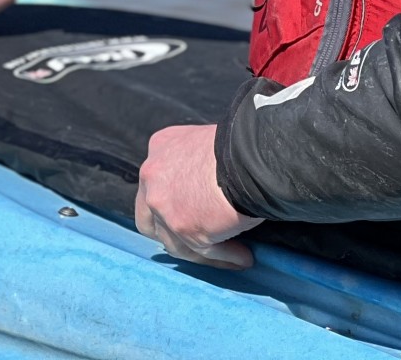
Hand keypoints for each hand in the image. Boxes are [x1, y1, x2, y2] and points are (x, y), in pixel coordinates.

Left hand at [134, 125, 260, 269]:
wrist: (250, 156)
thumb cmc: (241, 146)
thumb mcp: (209, 143)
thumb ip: (199, 167)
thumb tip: (213, 195)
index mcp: (160, 147)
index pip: (156, 184)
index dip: (172, 204)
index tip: (195, 215)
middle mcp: (152, 175)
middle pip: (150, 218)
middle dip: (173, 235)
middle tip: (201, 243)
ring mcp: (163, 204)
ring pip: (175, 242)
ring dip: (205, 251)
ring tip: (236, 254)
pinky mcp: (182, 227)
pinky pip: (202, 251)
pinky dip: (223, 257)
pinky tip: (243, 258)